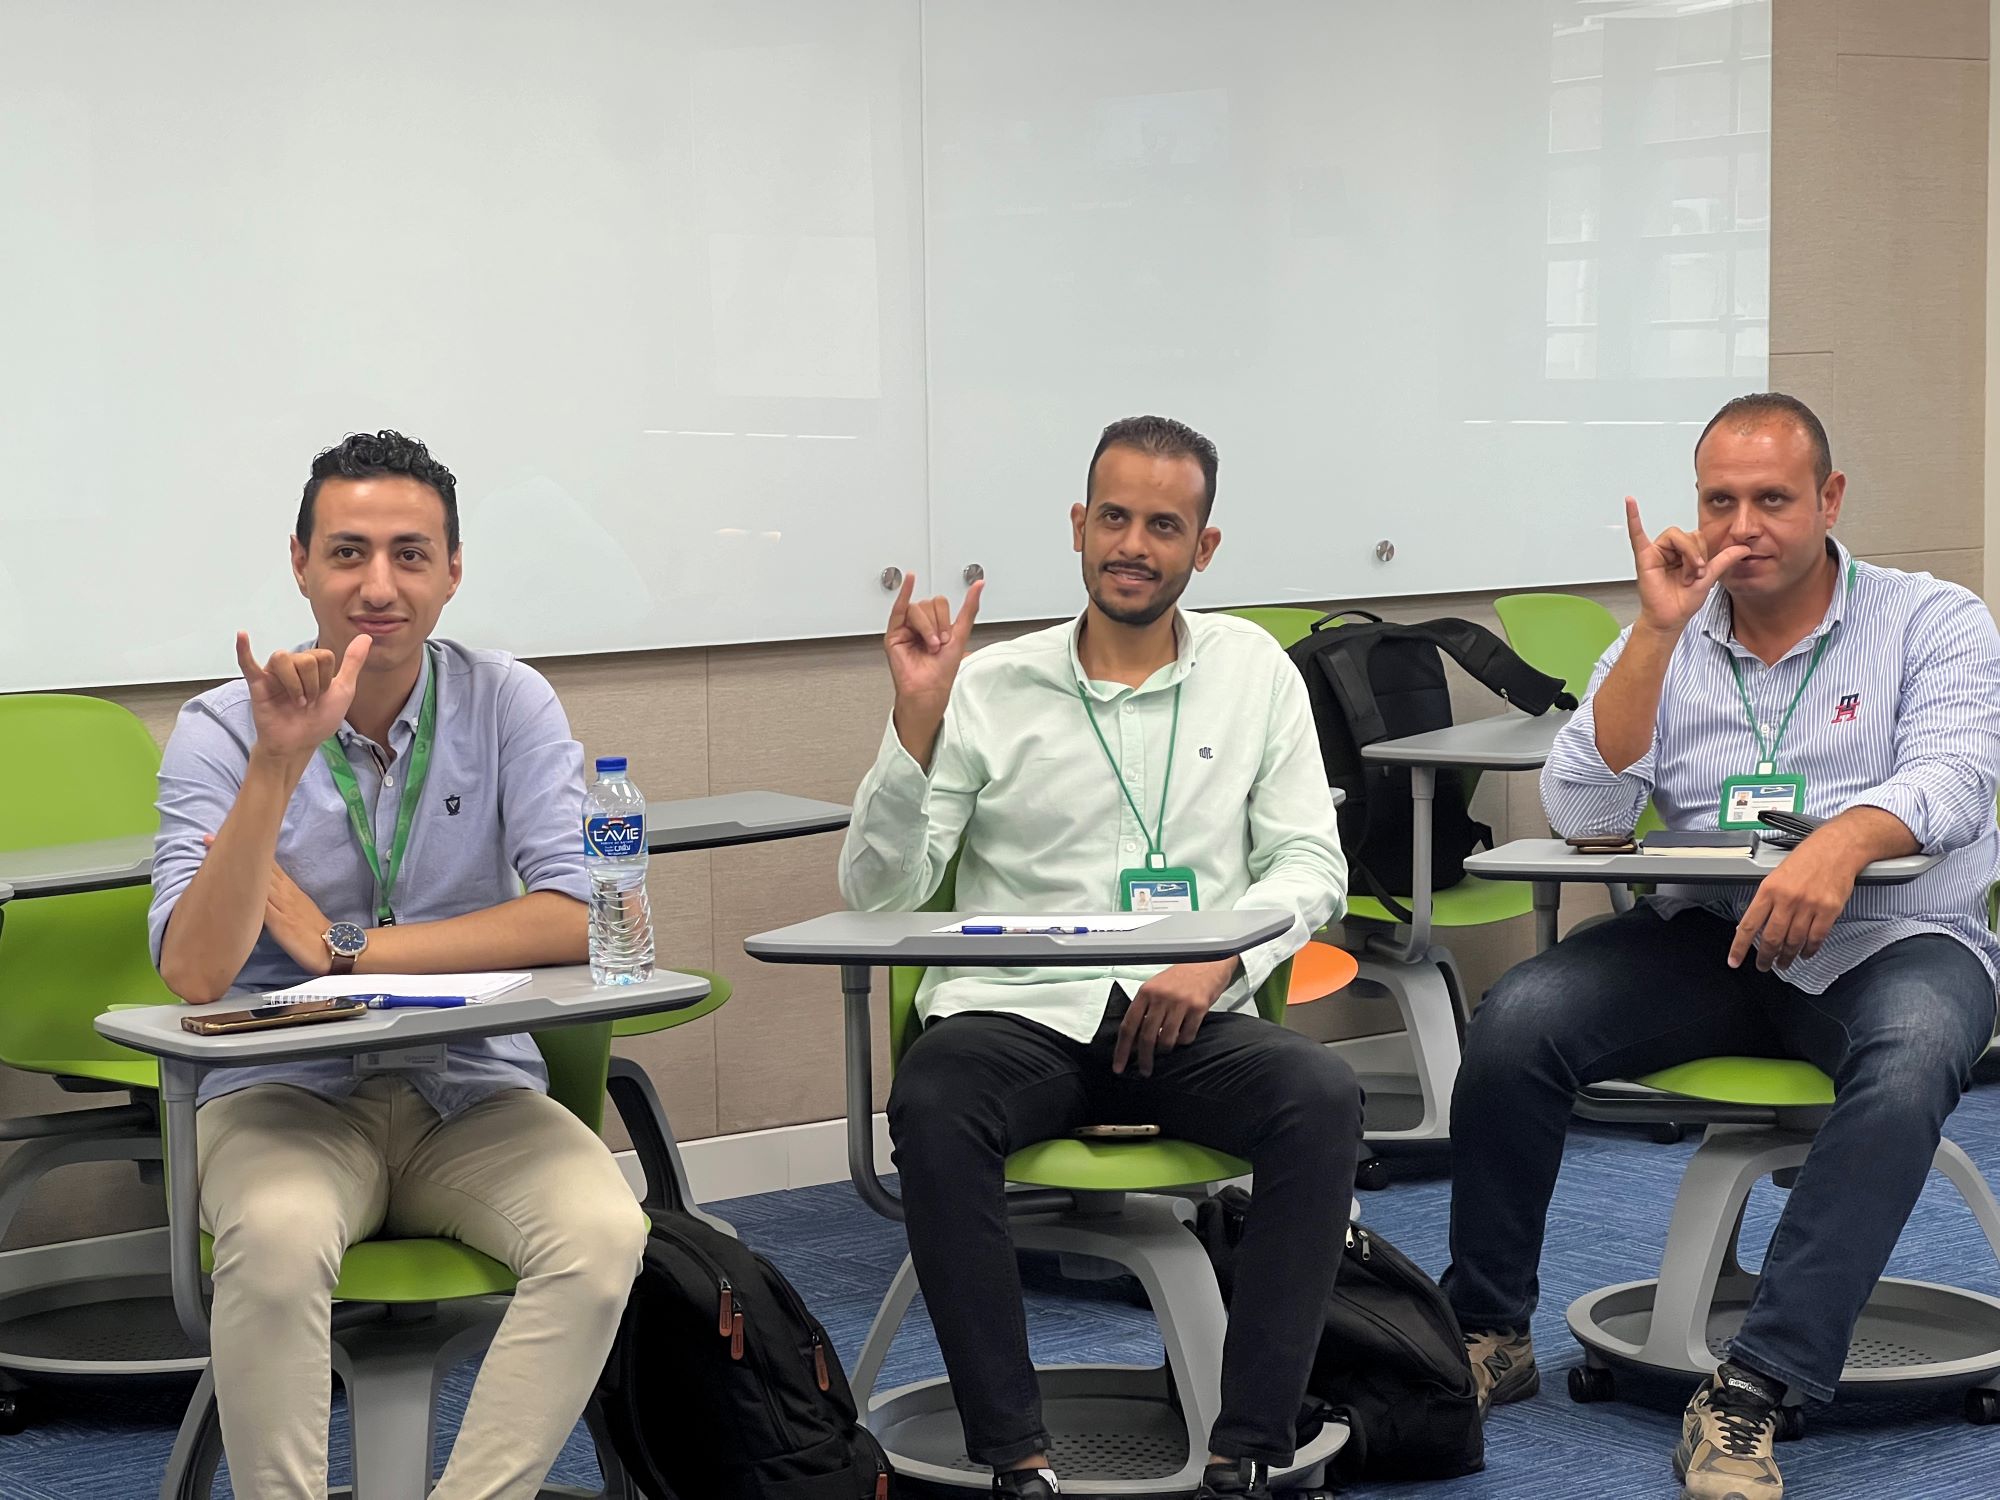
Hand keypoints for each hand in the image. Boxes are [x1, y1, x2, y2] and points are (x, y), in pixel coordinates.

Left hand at [202, 834, 335, 974]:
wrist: (333, 946)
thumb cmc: (315, 932)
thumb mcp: (299, 909)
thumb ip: (280, 901)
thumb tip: (260, 896)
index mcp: (288, 888)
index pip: (265, 863)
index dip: (246, 849)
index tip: (227, 837)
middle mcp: (283, 892)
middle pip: (256, 866)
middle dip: (233, 851)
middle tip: (207, 838)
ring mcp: (280, 905)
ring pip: (256, 880)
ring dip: (234, 866)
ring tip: (212, 853)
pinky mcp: (278, 921)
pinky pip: (258, 904)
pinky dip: (244, 892)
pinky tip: (229, 884)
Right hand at [236, 631, 370, 763]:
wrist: (299, 744)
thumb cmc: (319, 720)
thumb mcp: (343, 690)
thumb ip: (352, 663)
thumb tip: (365, 637)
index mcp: (310, 666)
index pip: (323, 655)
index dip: (327, 679)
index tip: (322, 696)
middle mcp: (291, 667)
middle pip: (307, 658)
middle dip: (313, 685)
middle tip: (307, 703)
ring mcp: (273, 674)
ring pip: (284, 659)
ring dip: (296, 685)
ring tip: (296, 702)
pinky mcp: (258, 685)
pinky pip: (247, 664)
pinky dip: (244, 650)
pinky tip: (241, 636)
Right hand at [884, 572, 982, 708]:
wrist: (929, 688)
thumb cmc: (942, 670)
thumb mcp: (961, 634)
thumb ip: (969, 608)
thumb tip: (979, 585)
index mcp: (936, 624)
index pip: (940, 603)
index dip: (945, 619)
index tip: (947, 638)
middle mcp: (921, 624)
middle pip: (928, 604)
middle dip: (936, 625)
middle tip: (937, 644)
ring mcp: (906, 627)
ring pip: (917, 608)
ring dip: (926, 628)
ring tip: (928, 645)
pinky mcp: (894, 633)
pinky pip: (898, 607)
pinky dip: (904, 591)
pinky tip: (910, 578)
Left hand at [1113, 959, 1238, 1077]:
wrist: (1207, 962)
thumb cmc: (1180, 978)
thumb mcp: (1156, 988)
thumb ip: (1145, 1010)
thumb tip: (1133, 1041)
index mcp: (1146, 992)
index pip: (1129, 1026)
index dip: (1122, 1049)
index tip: (1119, 1066)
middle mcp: (1161, 997)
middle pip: (1147, 1037)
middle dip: (1144, 1059)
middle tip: (1144, 1070)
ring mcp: (1180, 1002)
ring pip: (1167, 1040)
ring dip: (1165, 1050)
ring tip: (1166, 1049)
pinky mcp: (1199, 1007)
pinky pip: (1187, 1036)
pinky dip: (1183, 1041)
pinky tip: (1183, 1035)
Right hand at [1624, 498, 1750, 635]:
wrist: (1671, 618)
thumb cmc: (1683, 601)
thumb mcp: (1710, 576)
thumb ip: (1724, 559)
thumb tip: (1744, 547)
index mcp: (1683, 551)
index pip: (1696, 536)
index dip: (1703, 552)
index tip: (1701, 572)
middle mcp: (1668, 549)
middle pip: (1686, 535)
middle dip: (1695, 554)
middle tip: (1693, 574)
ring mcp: (1655, 552)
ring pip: (1675, 536)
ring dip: (1686, 555)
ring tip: (1684, 575)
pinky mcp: (1644, 557)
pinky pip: (1637, 534)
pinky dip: (1633, 517)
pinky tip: (1630, 502)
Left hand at [1728, 833, 1861, 971]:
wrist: (1837, 847)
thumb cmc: (1807, 858)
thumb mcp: (1777, 875)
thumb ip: (1767, 899)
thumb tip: (1755, 923)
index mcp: (1769, 889)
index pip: (1749, 925)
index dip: (1739, 946)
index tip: (1734, 960)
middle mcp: (1787, 899)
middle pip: (1771, 938)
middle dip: (1765, 957)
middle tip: (1764, 965)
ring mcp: (1809, 906)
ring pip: (1793, 941)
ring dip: (1787, 956)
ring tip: (1784, 962)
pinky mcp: (1829, 910)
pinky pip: (1816, 938)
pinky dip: (1809, 949)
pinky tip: (1805, 953)